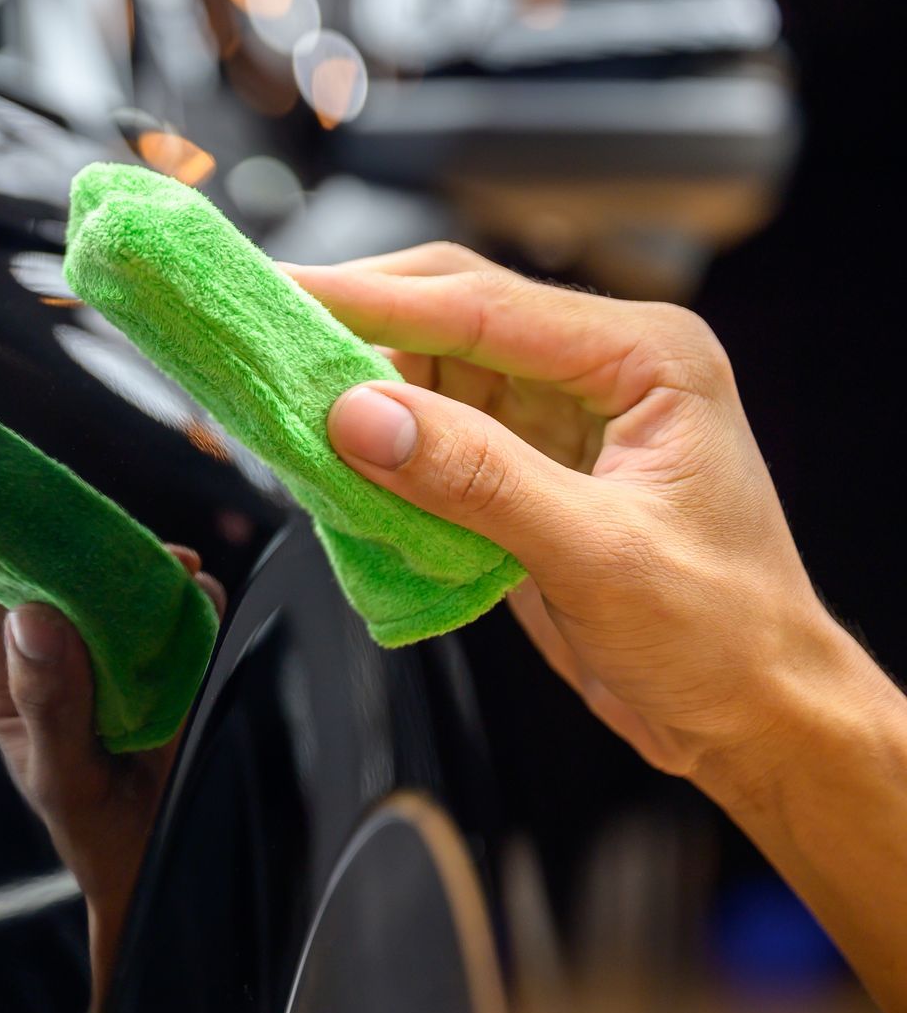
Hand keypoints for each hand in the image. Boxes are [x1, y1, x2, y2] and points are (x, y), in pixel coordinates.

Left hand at [0, 548, 224, 1011]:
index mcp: (5, 684)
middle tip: (137, 550)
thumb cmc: (99, 836)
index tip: (43, 523)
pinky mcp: (160, 662)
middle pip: (57, 577)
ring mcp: (106, 657)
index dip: (9, 551)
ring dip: (150, 573)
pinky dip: (191, 599)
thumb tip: (32, 615)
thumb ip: (51, 703)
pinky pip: (173, 612)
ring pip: (117, 587)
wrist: (165, 871)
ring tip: (179, 576)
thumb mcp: (66, 779)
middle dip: (95, 554)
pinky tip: (199, 604)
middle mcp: (50, 659)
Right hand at [283, 243, 853, 777]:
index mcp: (645, 356)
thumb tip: (362, 415)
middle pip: (449, 314)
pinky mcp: (525, 468)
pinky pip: (433, 434)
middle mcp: (600, 369)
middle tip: (260, 332)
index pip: (484, 303)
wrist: (753, 717)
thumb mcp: (597, 554)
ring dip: (357, 389)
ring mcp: (559, 417)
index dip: (374, 298)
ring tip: (278, 402)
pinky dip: (378, 448)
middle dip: (354, 325)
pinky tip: (330, 458)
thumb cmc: (724, 636)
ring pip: (430, 371)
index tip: (284, 295)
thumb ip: (477, 477)